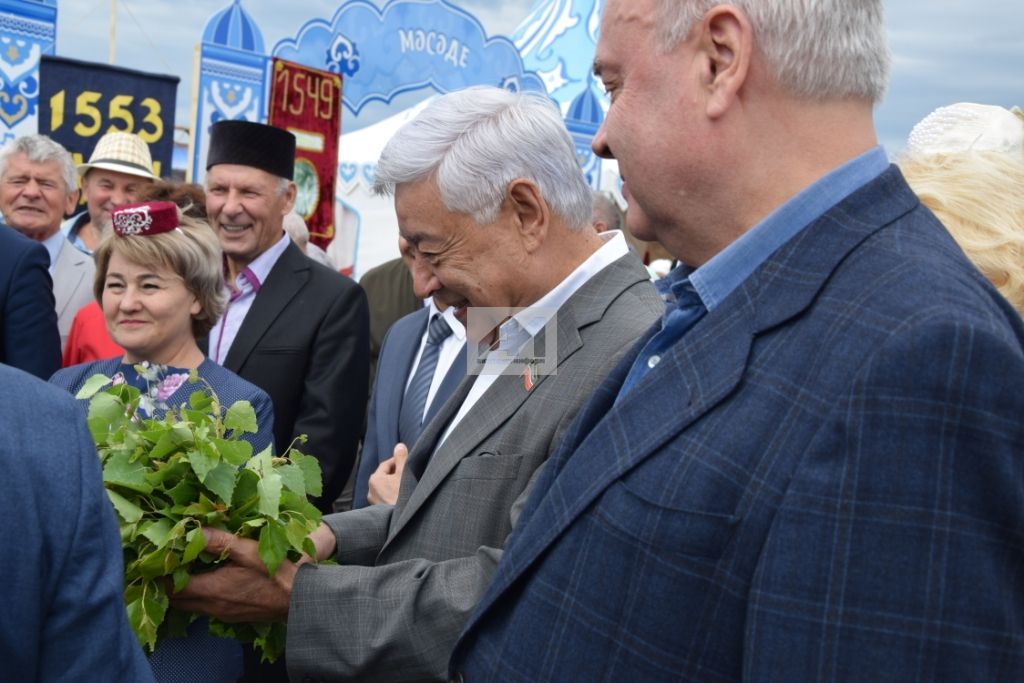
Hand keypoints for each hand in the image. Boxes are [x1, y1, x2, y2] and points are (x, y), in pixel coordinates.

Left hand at [170, 523, 335, 622]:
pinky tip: (210, 579)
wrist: (298, 600)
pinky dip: (199, 595)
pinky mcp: (231, 616)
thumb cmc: (274, 573)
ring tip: (188, 568)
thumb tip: (193, 529)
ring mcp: (221, 613)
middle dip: (168, 582)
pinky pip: (204, 608)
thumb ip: (218, 541)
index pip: (171, 587)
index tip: (161, 557)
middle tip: (170, 561)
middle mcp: (211, 606)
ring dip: (184, 590)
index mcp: (211, 589)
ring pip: (190, 605)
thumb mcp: (248, 550)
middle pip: (176, 600)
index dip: (161, 573)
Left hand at [367, 443, 408, 505]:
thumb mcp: (404, 474)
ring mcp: (374, 501)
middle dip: (396, 473)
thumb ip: (401, 458)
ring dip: (394, 485)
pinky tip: (402, 497)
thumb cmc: (403, 496)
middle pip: (385, 476)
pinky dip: (393, 494)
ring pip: (385, 487)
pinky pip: (385, 497)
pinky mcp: (378, 510)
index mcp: (375, 479)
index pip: (386, 464)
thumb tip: (399, 446)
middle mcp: (370, 490)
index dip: (398, 461)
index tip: (407, 462)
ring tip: (406, 486)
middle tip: (409, 474)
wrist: (401, 519)